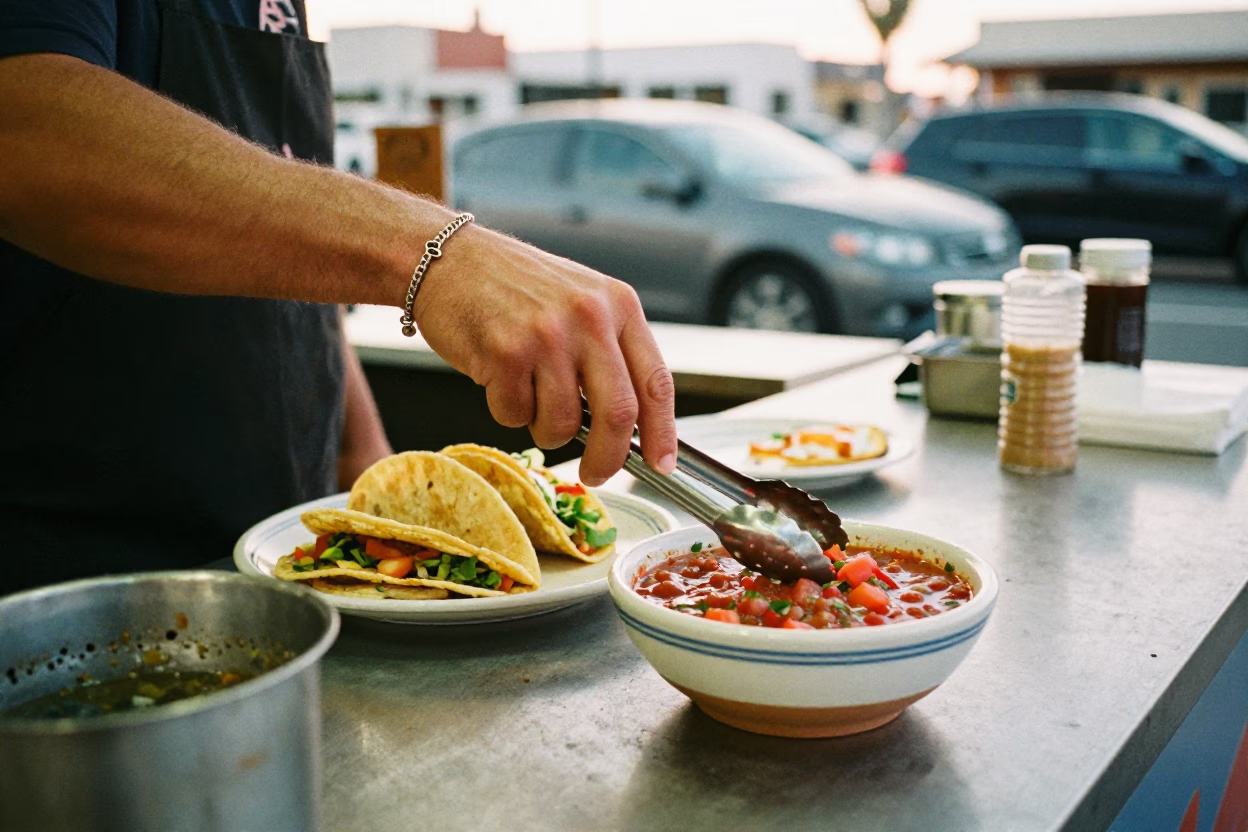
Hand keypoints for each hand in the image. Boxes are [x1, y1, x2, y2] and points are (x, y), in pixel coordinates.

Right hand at [412, 225, 676, 485]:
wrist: (450, 258)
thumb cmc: (514, 285)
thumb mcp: (581, 300)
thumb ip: (610, 350)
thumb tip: (632, 425)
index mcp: (618, 304)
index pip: (655, 381)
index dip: (662, 432)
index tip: (662, 463)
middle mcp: (589, 317)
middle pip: (619, 414)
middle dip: (608, 458)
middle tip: (595, 472)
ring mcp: (547, 335)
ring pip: (564, 424)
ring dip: (546, 429)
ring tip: (529, 394)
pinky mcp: (505, 353)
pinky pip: (515, 416)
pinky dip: (507, 411)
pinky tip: (498, 377)